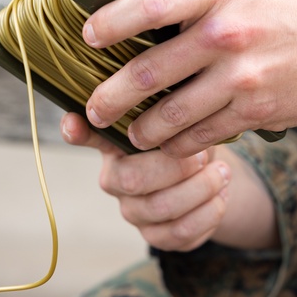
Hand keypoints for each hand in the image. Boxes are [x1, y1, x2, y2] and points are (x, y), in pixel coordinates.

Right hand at [60, 112, 276, 250]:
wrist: (215, 174)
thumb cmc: (193, 133)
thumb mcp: (184, 110)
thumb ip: (170, 94)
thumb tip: (167, 61)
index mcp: (116, 142)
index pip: (87, 135)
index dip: (77, 131)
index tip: (72, 122)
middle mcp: (115, 178)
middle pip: (130, 180)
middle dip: (173, 167)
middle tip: (203, 153)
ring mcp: (134, 210)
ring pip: (158, 209)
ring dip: (198, 190)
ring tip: (223, 172)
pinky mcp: (157, 236)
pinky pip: (178, 234)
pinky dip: (207, 214)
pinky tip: (223, 194)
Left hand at [82, 0, 296, 156]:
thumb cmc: (296, 7)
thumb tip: (140, 10)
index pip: (150, 5)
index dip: (111, 23)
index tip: (87, 38)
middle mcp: (228, 32)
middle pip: (150, 71)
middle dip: (111, 97)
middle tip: (92, 111)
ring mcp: (243, 74)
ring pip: (172, 113)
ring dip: (143, 131)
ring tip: (132, 136)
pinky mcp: (258, 110)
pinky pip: (204, 134)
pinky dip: (181, 145)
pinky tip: (171, 147)